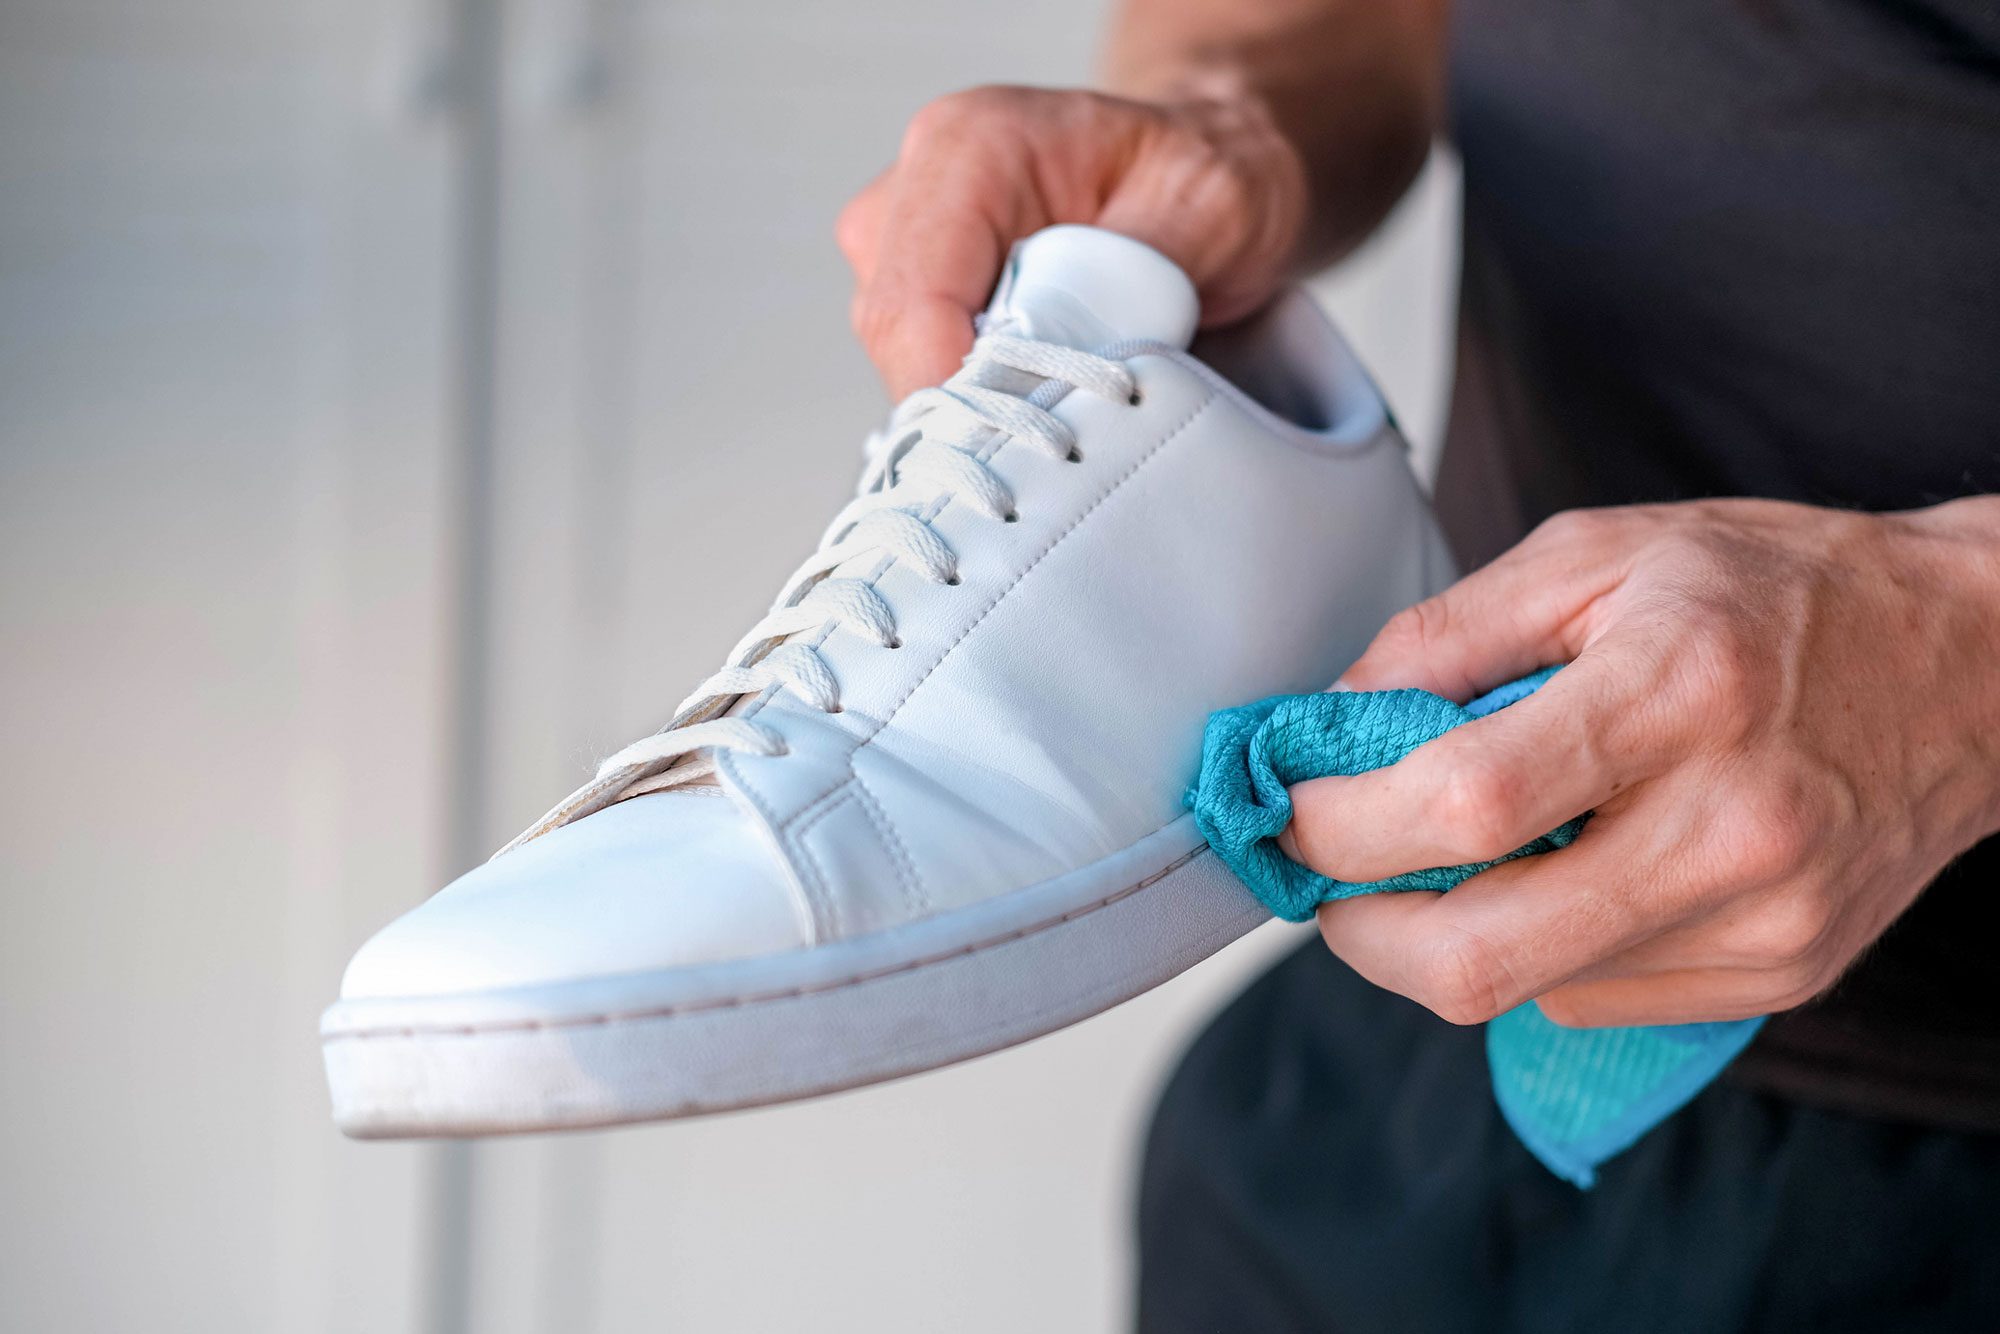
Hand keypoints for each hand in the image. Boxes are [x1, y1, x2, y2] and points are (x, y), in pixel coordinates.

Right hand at [836, 84, 1307, 399]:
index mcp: (969, 148)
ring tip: (1080, 410)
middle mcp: (913, 191)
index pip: (915, 302)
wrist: (1198, 172)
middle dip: (977, 409)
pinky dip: (988, 407)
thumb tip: (1073, 368)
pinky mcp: (917, 302)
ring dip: (988, 409)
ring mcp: (901, 248)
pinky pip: (928, 378)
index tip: (1034, 448)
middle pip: (899, 345)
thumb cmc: (1201, 175)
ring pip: (908, 370)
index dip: (961, 392)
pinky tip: (1051, 403)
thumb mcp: (1210, 208)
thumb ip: (1131, 283)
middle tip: (1074, 442)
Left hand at [1281, 498, 1999, 1027]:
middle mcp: (1730, 826)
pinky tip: (1564, 870)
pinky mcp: (1782, 974)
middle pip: (1478, 956)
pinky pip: (1594, 998)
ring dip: (1446, 934)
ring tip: (1455, 851)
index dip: (1340, 827)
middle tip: (1330, 876)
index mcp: (1675, 692)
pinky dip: (1537, 948)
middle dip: (1359, 932)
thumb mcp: (1597, 555)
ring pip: (1525, 989)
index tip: (1289, 813)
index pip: (1463, 805)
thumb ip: (1444, 638)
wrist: (1974, 665)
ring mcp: (1765, 920)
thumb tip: (1323, 728)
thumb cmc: (1775, 592)